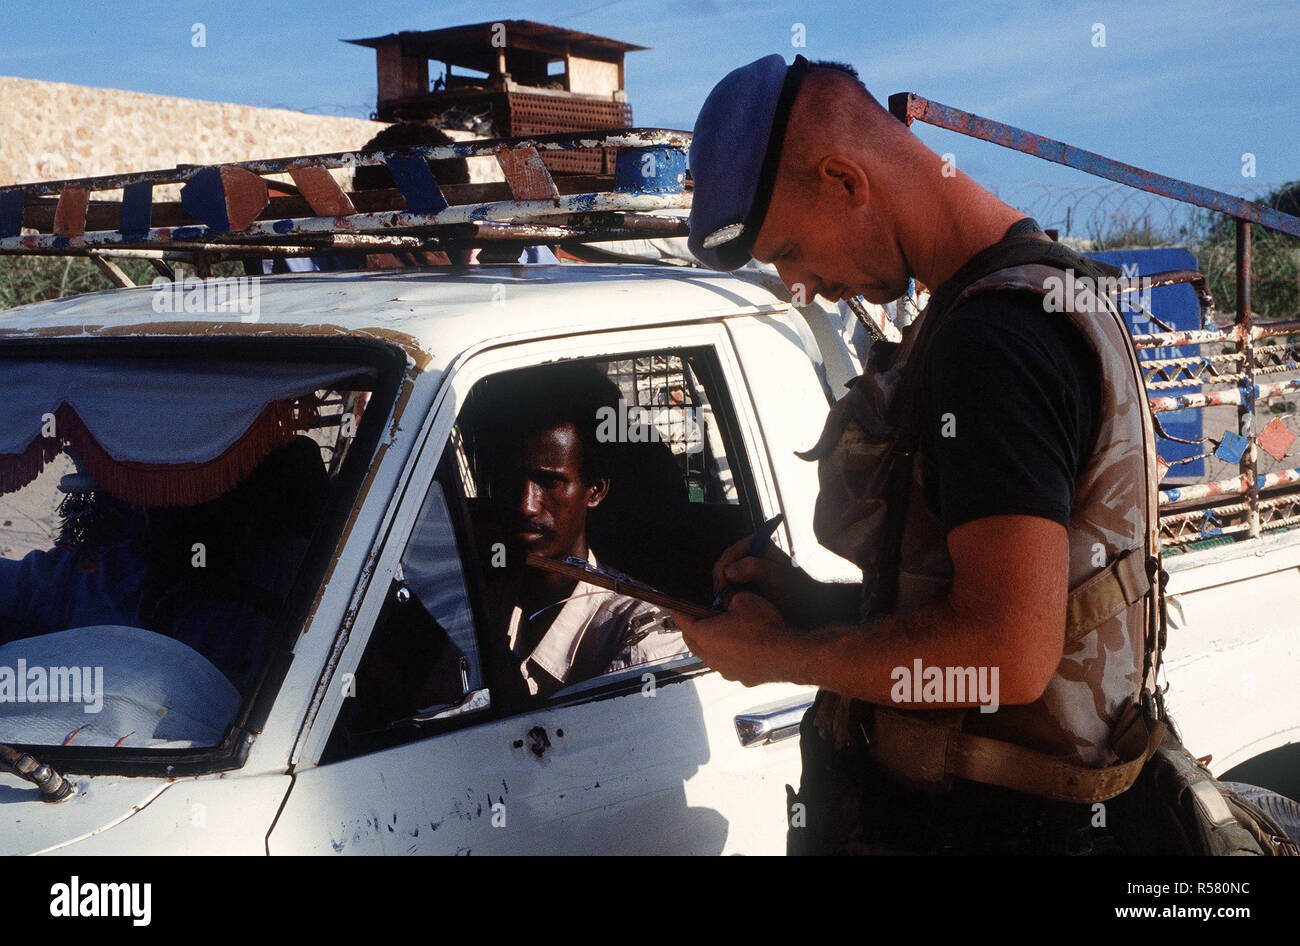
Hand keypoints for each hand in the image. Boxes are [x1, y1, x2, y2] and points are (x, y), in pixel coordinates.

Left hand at [672, 592, 798, 687]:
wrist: (788, 654)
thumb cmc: (765, 628)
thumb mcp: (743, 599)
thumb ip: (728, 599)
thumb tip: (726, 600)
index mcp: (705, 635)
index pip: (682, 620)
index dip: (681, 609)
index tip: (681, 605)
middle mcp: (711, 656)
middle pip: (692, 640)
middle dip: (693, 627)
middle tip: (700, 615)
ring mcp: (725, 670)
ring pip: (709, 654)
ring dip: (711, 643)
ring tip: (723, 630)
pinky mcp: (740, 677)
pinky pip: (728, 664)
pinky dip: (730, 655)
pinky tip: (743, 646)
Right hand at [711, 533, 811, 620]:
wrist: (808, 608)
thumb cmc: (796, 590)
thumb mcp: (776, 577)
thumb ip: (753, 568)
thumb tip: (729, 571)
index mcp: (759, 544)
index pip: (731, 552)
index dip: (722, 569)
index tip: (721, 586)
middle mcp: (752, 554)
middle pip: (725, 565)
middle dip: (721, 582)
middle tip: (720, 600)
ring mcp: (748, 569)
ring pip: (726, 578)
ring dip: (724, 591)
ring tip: (727, 605)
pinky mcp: (747, 583)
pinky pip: (731, 588)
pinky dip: (730, 596)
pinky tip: (733, 605)